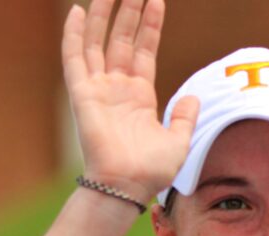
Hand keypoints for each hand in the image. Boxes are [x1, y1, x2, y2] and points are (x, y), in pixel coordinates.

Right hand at [61, 0, 197, 200]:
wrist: (128, 185)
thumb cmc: (152, 170)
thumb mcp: (179, 141)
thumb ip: (185, 117)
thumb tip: (194, 97)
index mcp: (140, 96)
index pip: (144, 50)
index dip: (150, 26)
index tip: (157, 1)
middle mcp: (118, 87)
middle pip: (122, 40)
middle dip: (129, 11)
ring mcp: (99, 88)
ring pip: (99, 41)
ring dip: (106, 15)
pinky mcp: (82, 93)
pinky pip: (75, 57)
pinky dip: (74, 34)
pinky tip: (78, 11)